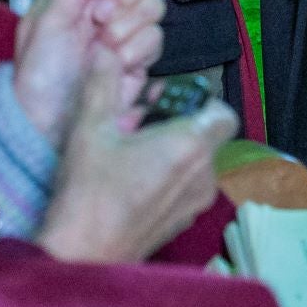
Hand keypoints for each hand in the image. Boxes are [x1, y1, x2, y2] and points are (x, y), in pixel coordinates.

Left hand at [11, 0, 163, 141]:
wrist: (49, 122)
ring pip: (155, 8)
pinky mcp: (142, 60)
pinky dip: (135, 50)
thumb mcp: (46, 20)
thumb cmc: (39, 73)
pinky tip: (116, 63)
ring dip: (128, 25)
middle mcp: (109, 9)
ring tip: (102, 46)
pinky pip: (155, 40)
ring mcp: (128, 34)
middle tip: (101, 15)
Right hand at [38, 51, 238, 264]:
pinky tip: (134, 182)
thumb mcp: (90, 128)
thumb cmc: (88, 192)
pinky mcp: (184, 224)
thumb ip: (102, 83)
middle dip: (181, 127)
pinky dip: (170, 181)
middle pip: (208, 139)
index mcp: (190, 146)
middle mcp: (203, 175)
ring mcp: (196, 204)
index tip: (172, 104)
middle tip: (143, 126)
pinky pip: (187, 190)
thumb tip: (105, 51)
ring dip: (175, 155)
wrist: (82, 255)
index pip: (224, 114)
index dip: (202, 104)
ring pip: (198, 166)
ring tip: (134, 154)